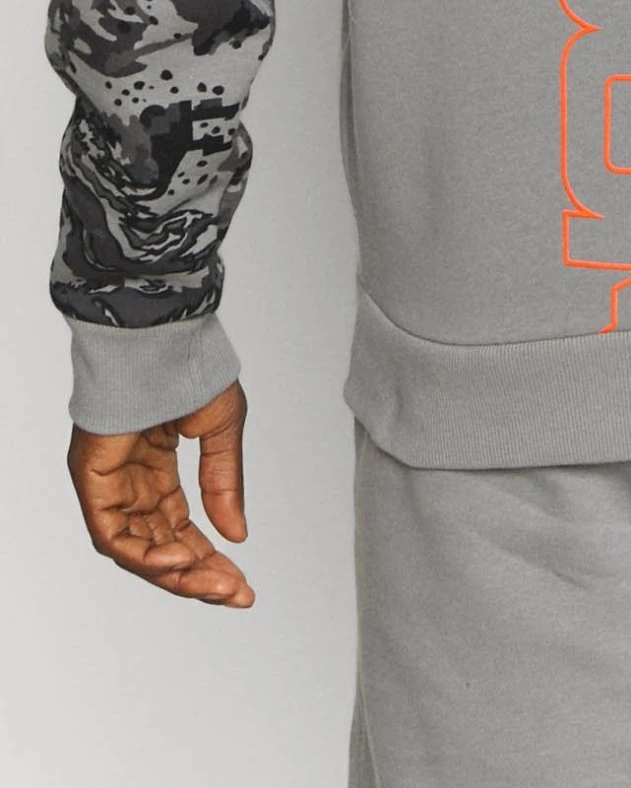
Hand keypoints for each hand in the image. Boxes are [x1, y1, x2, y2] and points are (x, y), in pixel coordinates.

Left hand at [68, 378, 254, 607]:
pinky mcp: (91, 480)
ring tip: (214, 584)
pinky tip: (182, 558)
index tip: (241, 584)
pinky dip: (144, 554)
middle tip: (235, 594)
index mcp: (157, 468)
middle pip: (160, 547)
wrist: (160, 334)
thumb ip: (225, 484)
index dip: (210, 559)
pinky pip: (112, 535)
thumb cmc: (188, 366)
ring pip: (136, 550)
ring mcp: (109, 482)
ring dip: (175, 574)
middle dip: (198, 576)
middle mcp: (130, 482)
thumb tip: (237, 535)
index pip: (180, 528)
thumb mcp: (222, 430)